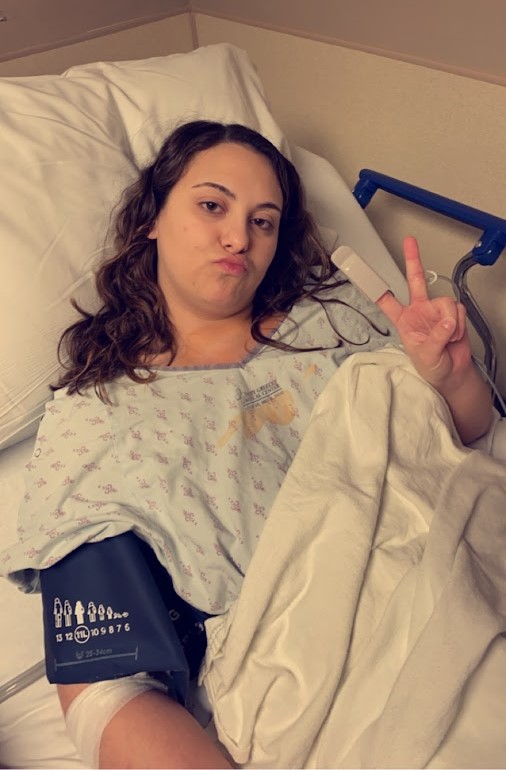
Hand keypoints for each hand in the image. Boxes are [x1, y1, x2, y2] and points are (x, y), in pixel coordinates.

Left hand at [377, 236, 471, 391]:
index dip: (376, 289)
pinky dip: (460, 325)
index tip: (364, 274)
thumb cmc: (431, 366)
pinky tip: (455, 335)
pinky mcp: (453, 313)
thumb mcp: (425, 355)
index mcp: (403, 320)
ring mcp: (436, 310)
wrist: (451, 372)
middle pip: (414, 280)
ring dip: (450, 322)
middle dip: (413, 259)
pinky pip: (458, 310)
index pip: (386, 301)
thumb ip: (435, 337)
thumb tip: (447, 321)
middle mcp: (419, 310)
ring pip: (445, 302)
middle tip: (409, 241)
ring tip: (447, 338)